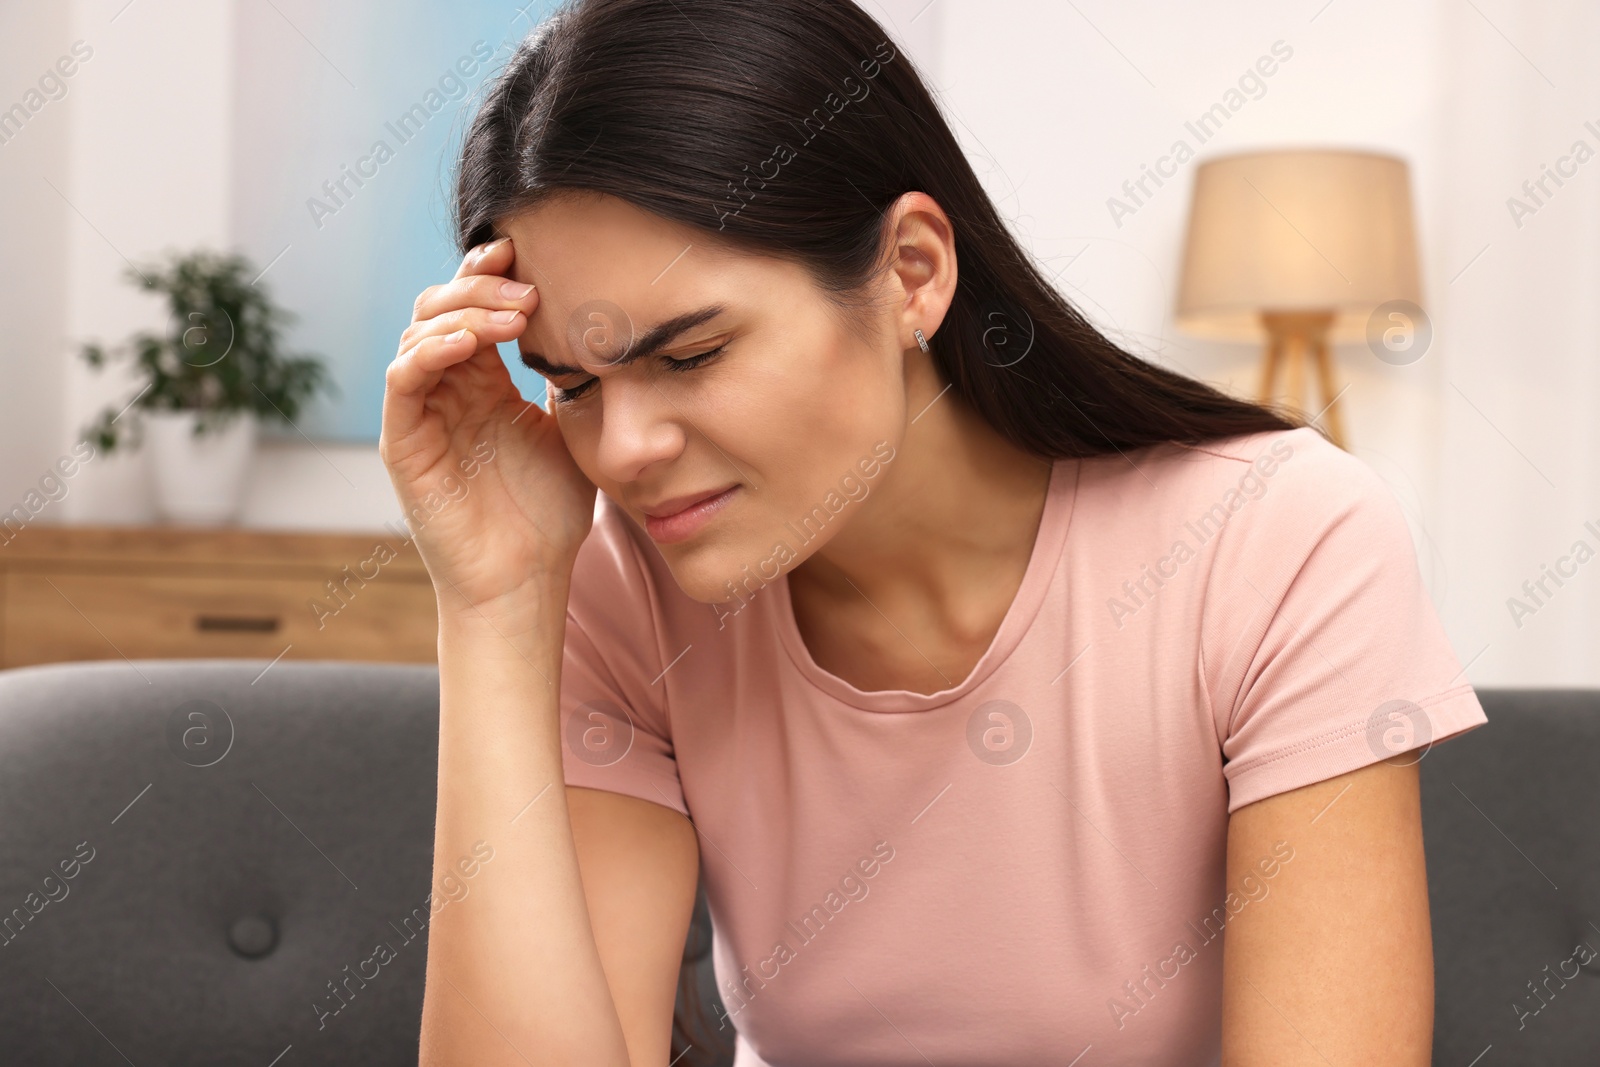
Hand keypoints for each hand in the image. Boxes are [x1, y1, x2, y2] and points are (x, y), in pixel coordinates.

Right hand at [380, 236, 594, 615]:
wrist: (525, 579)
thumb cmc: (548, 513)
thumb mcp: (571, 429)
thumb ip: (571, 377)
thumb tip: (601, 322)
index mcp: (483, 381)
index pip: (475, 306)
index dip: (495, 273)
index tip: (534, 251)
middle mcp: (446, 389)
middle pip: (442, 306)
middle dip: (482, 283)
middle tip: (527, 282)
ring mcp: (421, 413)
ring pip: (420, 332)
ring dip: (464, 310)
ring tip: (513, 311)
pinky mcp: (403, 443)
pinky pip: (403, 380)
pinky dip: (430, 351)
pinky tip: (471, 343)